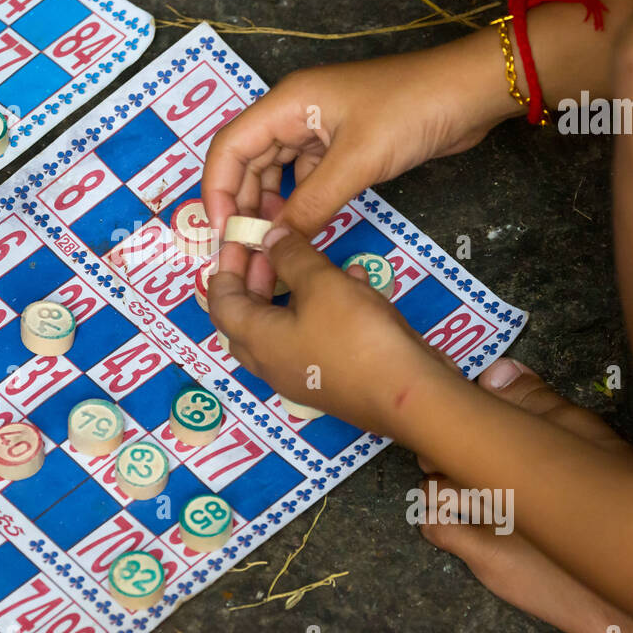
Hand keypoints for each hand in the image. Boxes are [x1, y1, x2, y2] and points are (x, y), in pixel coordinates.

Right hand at [201, 32, 517, 241]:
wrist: (470, 92)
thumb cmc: (413, 109)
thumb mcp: (357, 161)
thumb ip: (312, 204)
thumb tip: (275, 243)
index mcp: (287, 102)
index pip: (229, 146)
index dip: (216, 190)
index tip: (223, 232)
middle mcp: (294, 113)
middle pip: (246, 163)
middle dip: (241, 208)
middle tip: (243, 254)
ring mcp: (317, 130)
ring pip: (274, 175)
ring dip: (268, 211)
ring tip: (266, 252)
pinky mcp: (341, 147)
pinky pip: (304, 181)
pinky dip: (297, 207)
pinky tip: (296, 235)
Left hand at [208, 226, 459, 441]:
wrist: (410, 393)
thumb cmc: (356, 335)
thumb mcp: (321, 283)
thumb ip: (291, 256)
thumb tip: (270, 239)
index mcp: (258, 341)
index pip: (221, 304)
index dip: (225, 268)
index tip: (241, 239)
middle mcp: (273, 363)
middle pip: (248, 318)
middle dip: (255, 279)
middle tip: (270, 248)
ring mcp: (304, 374)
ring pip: (285, 326)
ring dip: (292, 291)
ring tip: (308, 259)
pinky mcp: (334, 377)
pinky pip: (317, 335)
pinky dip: (325, 307)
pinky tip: (354, 280)